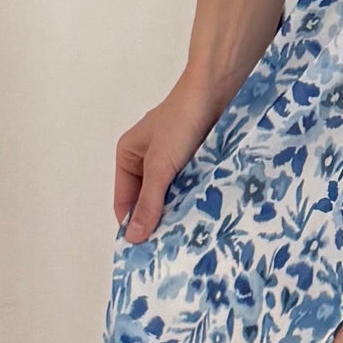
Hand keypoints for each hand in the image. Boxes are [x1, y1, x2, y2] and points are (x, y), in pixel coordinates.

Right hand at [114, 76, 222, 241]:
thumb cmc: (181, 121)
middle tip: (171, 249)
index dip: (133, 225)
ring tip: (189, 237)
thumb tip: (134, 238)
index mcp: (129, 157)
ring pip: (172, 195)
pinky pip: (192, 187)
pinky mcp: (197, 160)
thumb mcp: (160, 165)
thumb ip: (149, 202)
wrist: (218, 90)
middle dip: (158, 220)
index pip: (124, 201)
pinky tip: (204, 216)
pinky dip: (196, 199)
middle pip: (148, 200)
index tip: (146, 252)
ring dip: (180, 211)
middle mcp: (148, 160)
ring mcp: (174, 160)